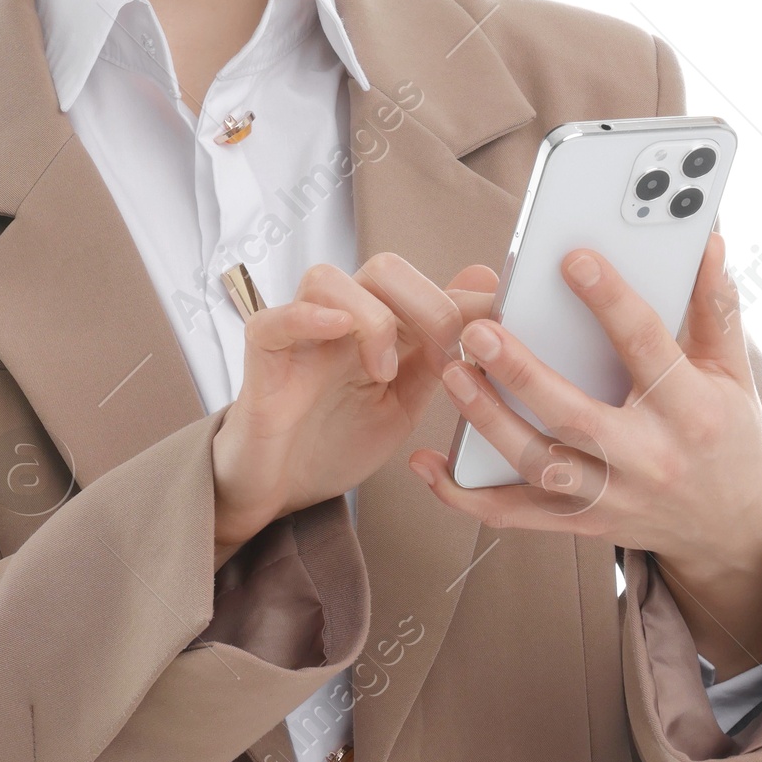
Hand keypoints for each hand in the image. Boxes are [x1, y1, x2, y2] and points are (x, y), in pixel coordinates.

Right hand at [210, 254, 492, 561]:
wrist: (280, 491)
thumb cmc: (335, 441)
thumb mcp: (405, 401)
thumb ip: (441, 352)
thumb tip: (484, 292)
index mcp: (378, 327)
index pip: (424, 286)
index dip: (465, 300)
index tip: (499, 321)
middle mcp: (339, 320)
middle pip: (384, 270)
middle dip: (427, 305)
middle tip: (444, 356)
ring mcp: (299, 334)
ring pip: (330, 280)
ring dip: (372, 320)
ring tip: (383, 372)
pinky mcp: (263, 358)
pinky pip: (274, 319)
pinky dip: (306, 316)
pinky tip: (337, 329)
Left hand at [406, 231, 761, 676]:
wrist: (729, 528)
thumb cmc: (725, 433)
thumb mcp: (732, 371)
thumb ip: (714, 304)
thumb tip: (705, 237)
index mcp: (689, 410)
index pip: (647, 347)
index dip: (611, 301)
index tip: (574, 259)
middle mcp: (647, 458)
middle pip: (575, 415)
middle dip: (521, 372)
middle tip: (478, 330)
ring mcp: (610, 495)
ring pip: (538, 462)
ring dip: (488, 421)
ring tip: (452, 373)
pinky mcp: (580, 521)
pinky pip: (515, 514)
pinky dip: (466, 495)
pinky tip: (428, 465)